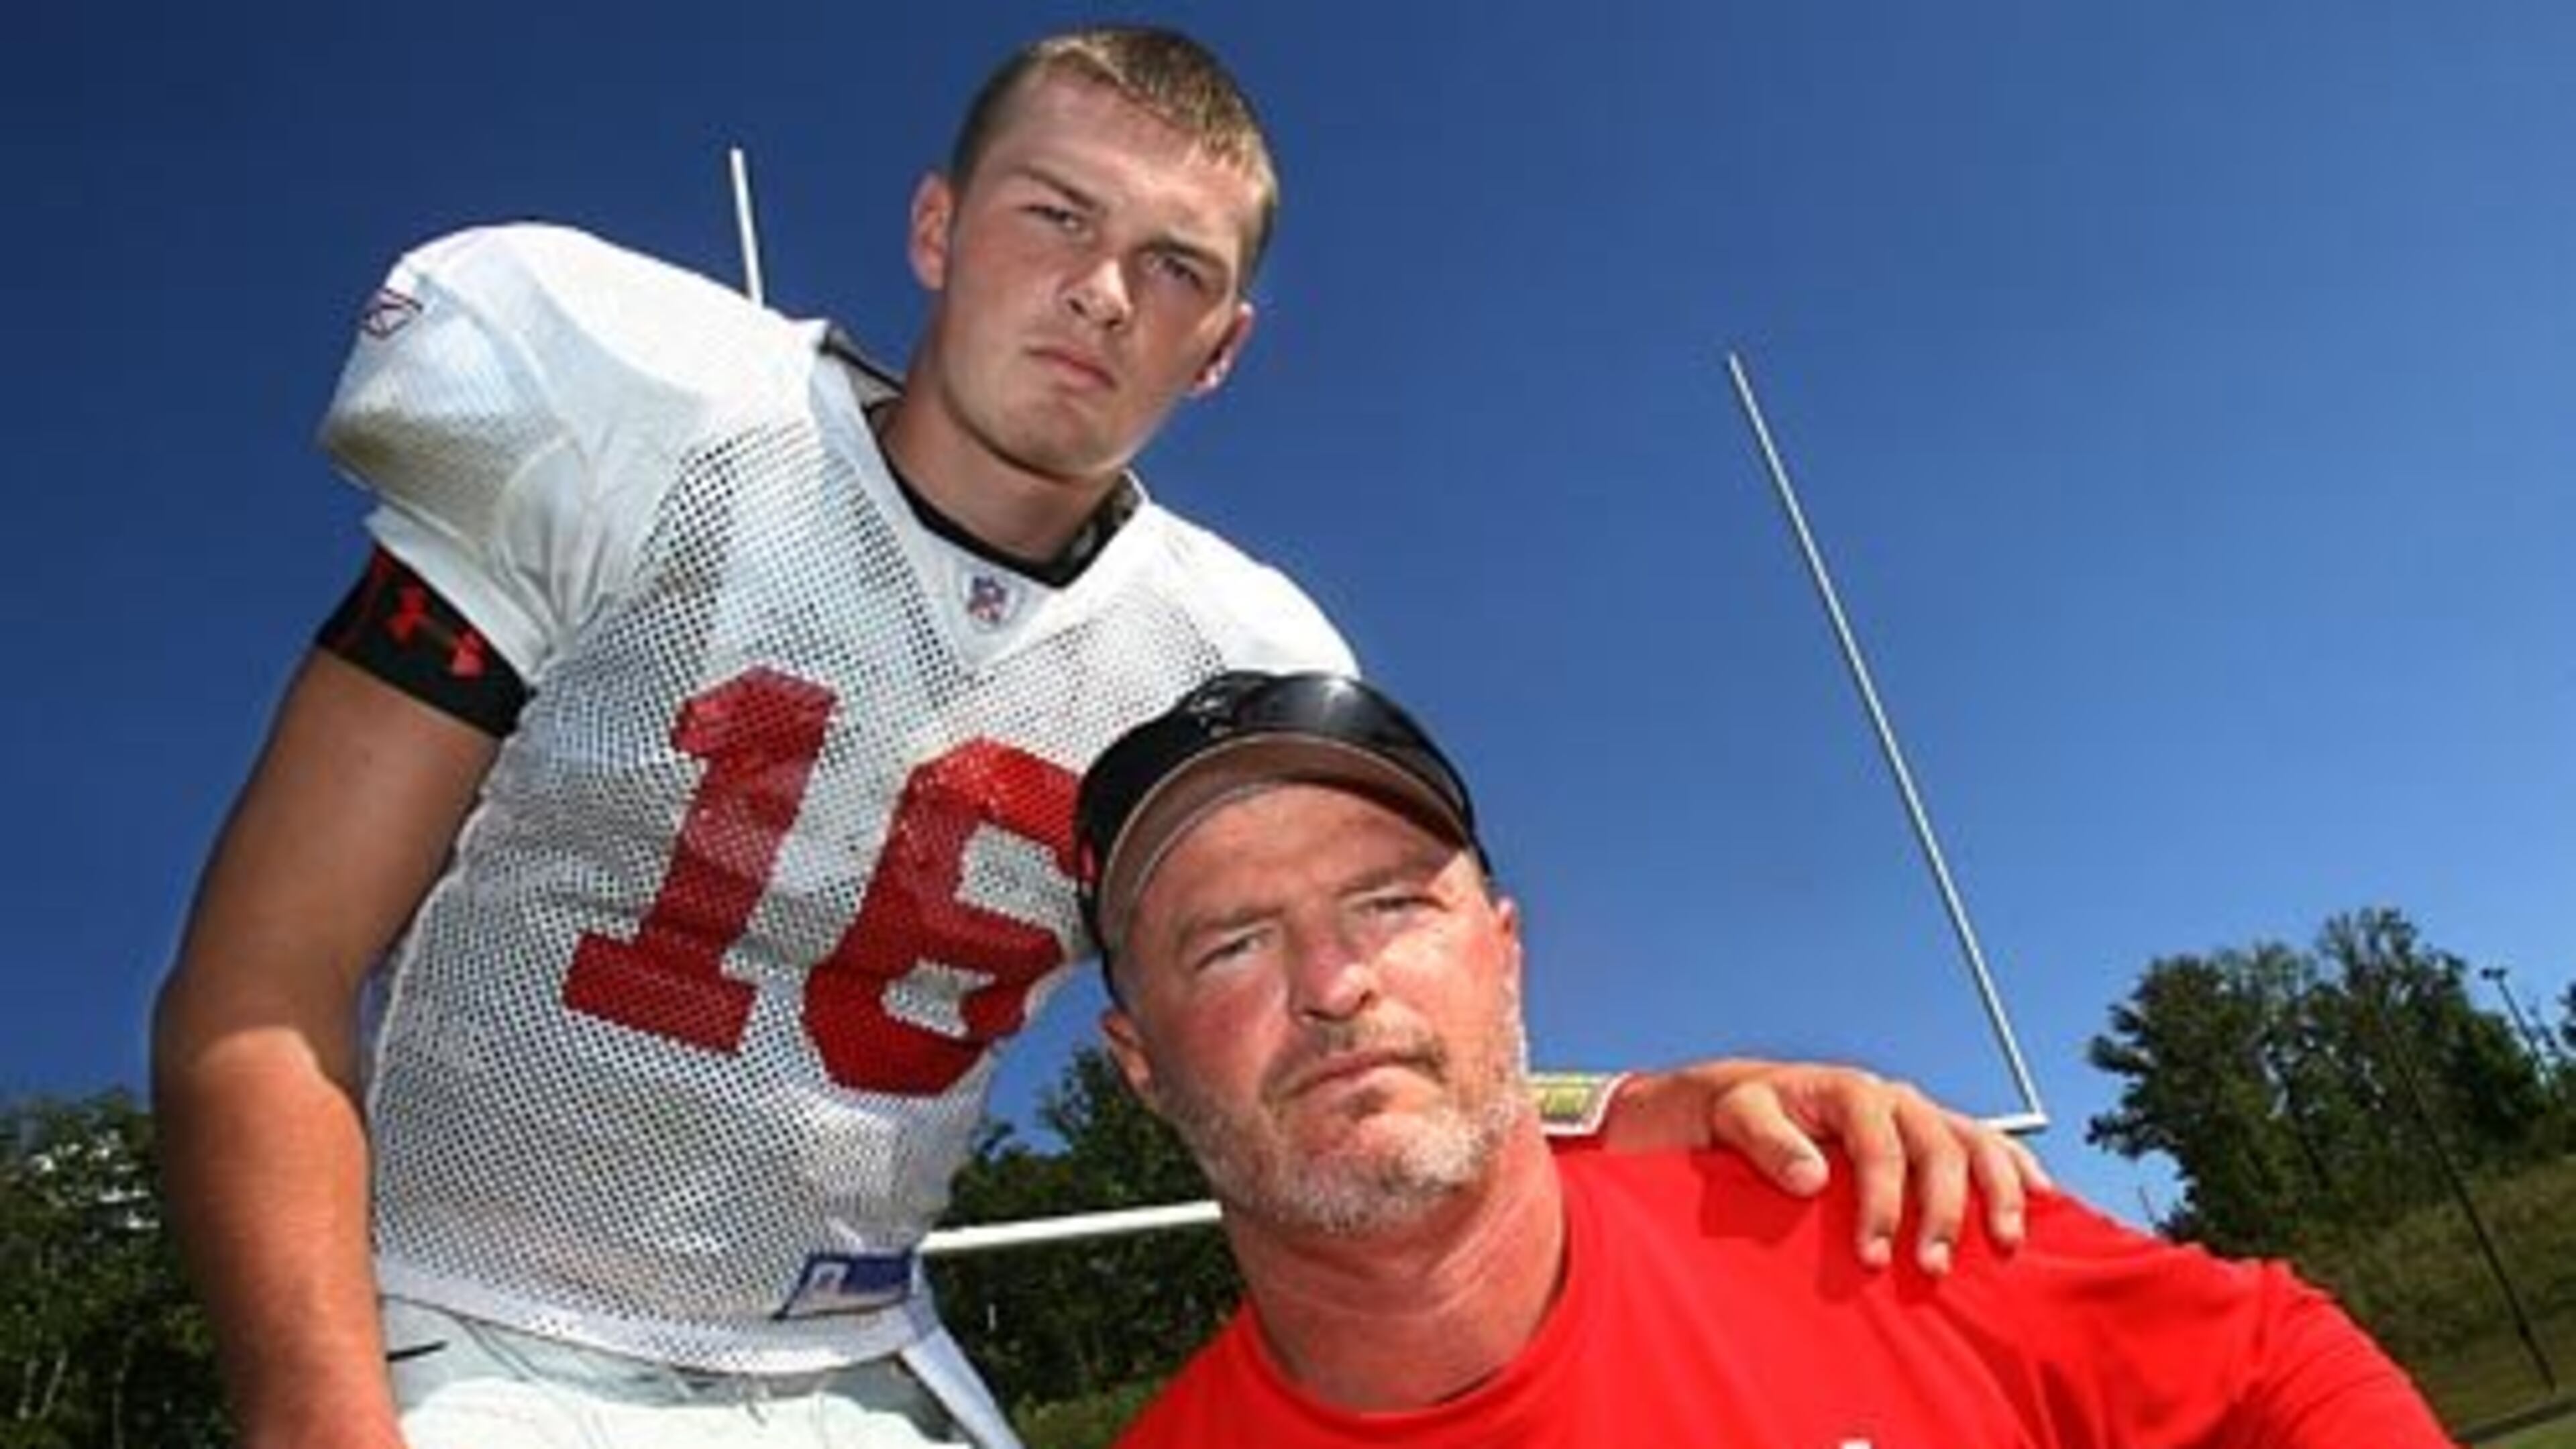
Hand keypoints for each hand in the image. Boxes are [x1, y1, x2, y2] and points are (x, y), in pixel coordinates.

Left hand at [1597, 1058, 2050, 1272]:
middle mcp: (1894, 1098)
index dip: (1881, 1200)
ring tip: (2007, 1244)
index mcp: (1849, 1091)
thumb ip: (1768, 1142)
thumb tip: (1811, 1177)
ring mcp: (1921, 1114)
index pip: (1878, 1144)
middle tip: (1930, 1267)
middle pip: (1936, 1147)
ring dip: (1997, 1192)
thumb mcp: (1738, 1116)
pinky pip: (1989, 1144)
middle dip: (1941, 1210)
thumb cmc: (1744, 1113)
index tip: (1872, 1255)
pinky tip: (2043, 1198)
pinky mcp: (1936, 1135)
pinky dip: (2019, 1167)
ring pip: (1975, 1142)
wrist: (1754, 1100)